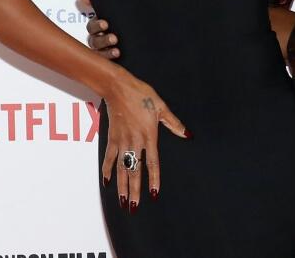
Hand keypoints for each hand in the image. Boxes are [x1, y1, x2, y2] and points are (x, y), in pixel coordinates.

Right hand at [76, 0, 119, 59]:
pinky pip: (106, 63)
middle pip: (95, 41)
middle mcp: (98, 41)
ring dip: (107, 51)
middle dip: (103, 40)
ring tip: (116, 49)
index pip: (93, 27)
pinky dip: (110, 60)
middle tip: (114, 38)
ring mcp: (103, 52)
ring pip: (99, 54)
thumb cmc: (119, 22)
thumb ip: (92, 0)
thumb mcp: (110, 11)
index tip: (105, 24)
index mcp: (98, 29)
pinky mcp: (110, 61)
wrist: (139, 38)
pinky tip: (118, 55)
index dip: (98, 26)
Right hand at [101, 71, 188, 212]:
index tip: (154, 193)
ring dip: (122, 185)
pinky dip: (107, 170)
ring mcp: (121, 141)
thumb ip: (174, 123)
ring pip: (121, 168)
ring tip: (122, 200)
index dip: (153, 178)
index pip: (152, 162)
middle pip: (135, 170)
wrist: (118, 87)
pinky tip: (107, 182)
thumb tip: (187, 135)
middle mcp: (135, 141)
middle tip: (134, 207)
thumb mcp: (162, 107)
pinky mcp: (111, 138)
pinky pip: (109, 157)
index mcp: (149, 135)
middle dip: (135, 189)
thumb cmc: (142, 95)